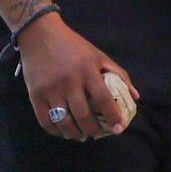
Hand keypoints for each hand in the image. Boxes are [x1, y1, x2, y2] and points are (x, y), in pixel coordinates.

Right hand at [17, 13, 139, 141]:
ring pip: (64, 122)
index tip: (118, 128)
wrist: (41, 35)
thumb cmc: (74, 46)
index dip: (113, 115)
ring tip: (81, 136)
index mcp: (88, 69)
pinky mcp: (35, 95)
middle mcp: (70, 81)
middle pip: (83, 115)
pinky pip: (45, 121)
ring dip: (74, 134)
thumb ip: (118, 74)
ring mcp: (51, 89)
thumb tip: (135, 96)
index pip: (103, 98)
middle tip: (97, 134)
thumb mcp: (99, 55)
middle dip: (93, 130)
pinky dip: (56, 131)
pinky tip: (64, 132)